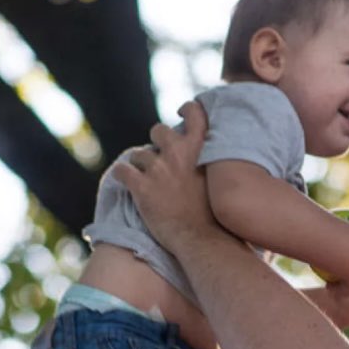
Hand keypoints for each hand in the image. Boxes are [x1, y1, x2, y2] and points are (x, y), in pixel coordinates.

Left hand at [112, 101, 222, 251]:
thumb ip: (217, 164)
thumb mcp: (225, 181)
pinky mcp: (141, 187)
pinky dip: (123, 176)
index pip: (194, 113)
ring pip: (139, 154)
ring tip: (147, 180)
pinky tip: (127, 183)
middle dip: (158, 142)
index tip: (183, 111)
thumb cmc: (221, 217)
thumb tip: (217, 161)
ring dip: (141, 165)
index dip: (187, 109)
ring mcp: (158, 168)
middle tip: (162, 159)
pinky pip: (122, 171)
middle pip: (159, 130)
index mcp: (201, 147)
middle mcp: (178, 152)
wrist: (205, 240)